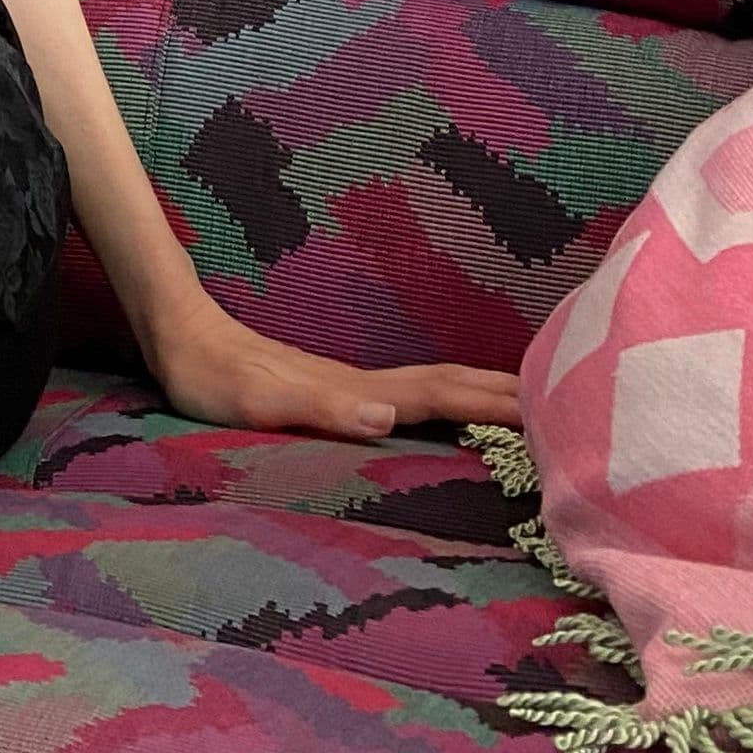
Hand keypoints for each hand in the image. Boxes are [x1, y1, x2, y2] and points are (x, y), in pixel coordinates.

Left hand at [140, 285, 521, 443]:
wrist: (177, 336)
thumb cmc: (212, 376)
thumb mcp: (257, 400)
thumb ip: (320, 407)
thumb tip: (386, 417)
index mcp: (356, 390)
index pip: (440, 396)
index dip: (494, 406)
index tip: (552, 414)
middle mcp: (363, 385)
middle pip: (450, 383)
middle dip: (509, 392)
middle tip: (574, 403)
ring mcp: (351, 385)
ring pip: (435, 384)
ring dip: (486, 390)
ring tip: (534, 403)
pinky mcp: (335, 391)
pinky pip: (411, 395)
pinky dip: (449, 397)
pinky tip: (452, 409)